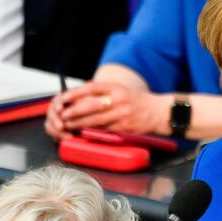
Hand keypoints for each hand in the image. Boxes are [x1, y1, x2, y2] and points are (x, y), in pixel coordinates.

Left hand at [44, 81, 169, 140]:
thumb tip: (81, 96)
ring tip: (69, 125)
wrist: (158, 112)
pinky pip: (105, 130)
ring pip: (96, 120)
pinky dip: (93, 131)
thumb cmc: (137, 102)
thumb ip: (104, 92)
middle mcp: (119, 99)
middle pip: (91, 105)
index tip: (64, 97)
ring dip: (80, 123)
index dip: (76, 93)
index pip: (91, 88)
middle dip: (75, 111)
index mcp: (116, 88)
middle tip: (63, 115)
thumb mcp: (121, 91)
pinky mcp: (125, 127)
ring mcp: (122, 114)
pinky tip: (84, 132)